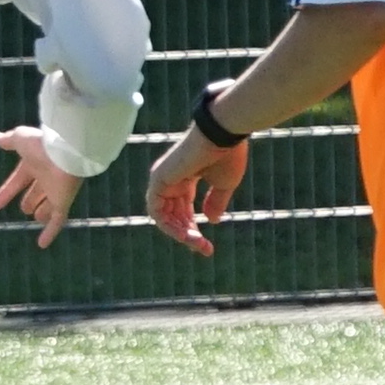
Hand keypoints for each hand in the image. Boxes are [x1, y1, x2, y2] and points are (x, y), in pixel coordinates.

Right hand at [0, 125, 81, 249]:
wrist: (66, 151)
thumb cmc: (42, 145)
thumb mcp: (20, 139)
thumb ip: (9, 140)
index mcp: (34, 164)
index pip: (18, 180)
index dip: (7, 191)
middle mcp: (45, 178)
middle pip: (36, 192)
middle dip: (30, 200)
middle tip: (24, 209)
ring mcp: (56, 191)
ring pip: (48, 205)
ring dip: (42, 212)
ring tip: (36, 218)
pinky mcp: (63, 202)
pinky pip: (57, 220)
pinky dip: (50, 232)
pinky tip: (42, 245)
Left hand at [143, 124, 249, 256]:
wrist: (223, 135)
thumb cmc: (227, 155)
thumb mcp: (223, 185)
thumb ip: (215, 202)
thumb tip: (211, 221)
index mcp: (187, 177)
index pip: (183, 208)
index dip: (193, 228)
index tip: (207, 246)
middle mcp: (172, 178)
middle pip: (174, 215)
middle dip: (188, 235)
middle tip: (205, 249)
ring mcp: (163, 178)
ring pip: (164, 217)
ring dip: (180, 234)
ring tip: (199, 244)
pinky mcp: (158, 180)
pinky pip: (157, 211)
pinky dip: (169, 226)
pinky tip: (185, 235)